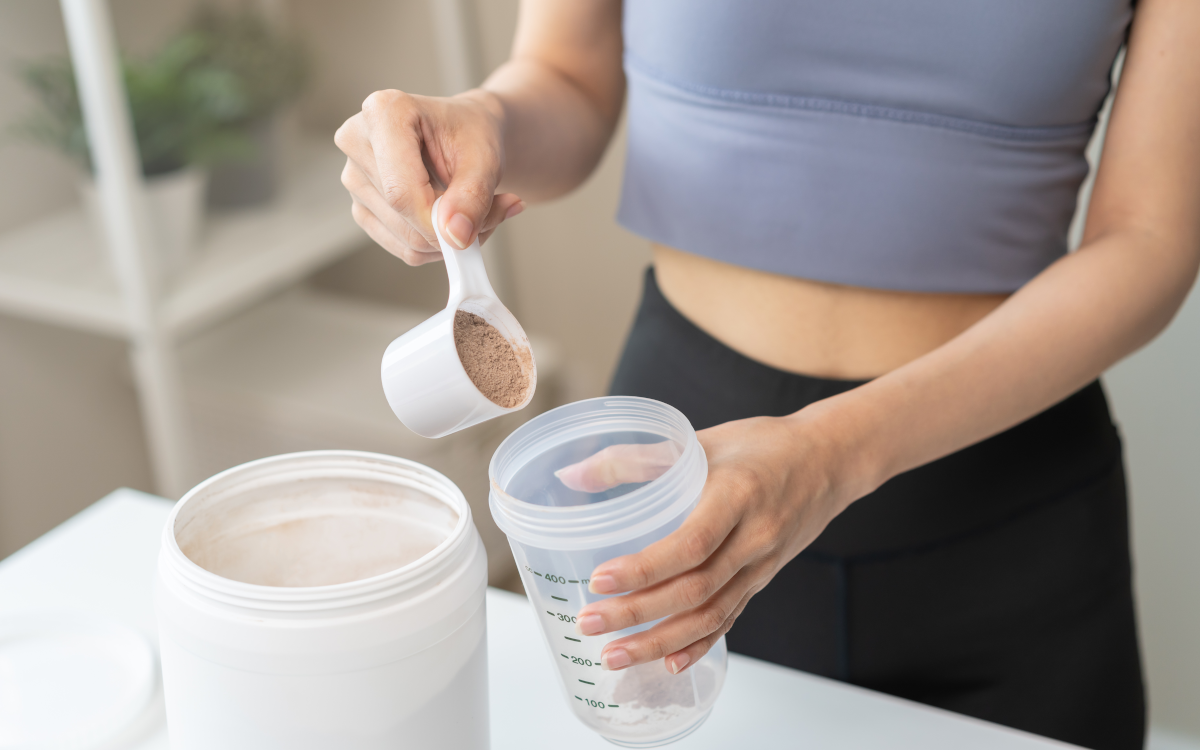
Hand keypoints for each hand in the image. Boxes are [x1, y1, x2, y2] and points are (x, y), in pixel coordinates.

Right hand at [334, 88, 524, 265]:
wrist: (465, 133)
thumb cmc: (471, 133)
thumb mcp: (486, 158)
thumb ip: (473, 196)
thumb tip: (455, 237)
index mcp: (384, 112)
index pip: (400, 191)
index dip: (436, 221)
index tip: (471, 229)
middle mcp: (357, 140)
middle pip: (400, 214)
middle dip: (451, 228)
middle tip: (491, 211)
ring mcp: (353, 176)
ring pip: (404, 237)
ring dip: (447, 239)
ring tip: (472, 211)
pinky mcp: (361, 206)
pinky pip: (401, 246)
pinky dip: (434, 245)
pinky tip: (450, 220)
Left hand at [563, 413, 847, 674]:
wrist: (830, 461)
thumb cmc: (763, 445)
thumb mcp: (700, 440)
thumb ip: (636, 458)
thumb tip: (572, 476)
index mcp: (737, 495)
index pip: (691, 543)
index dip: (645, 568)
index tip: (600, 581)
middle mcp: (753, 538)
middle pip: (695, 589)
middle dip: (638, 614)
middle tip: (590, 625)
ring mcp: (761, 565)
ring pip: (710, 614)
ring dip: (660, 641)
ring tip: (615, 655)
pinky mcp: (762, 580)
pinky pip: (730, 618)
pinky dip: (699, 645)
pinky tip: (668, 662)